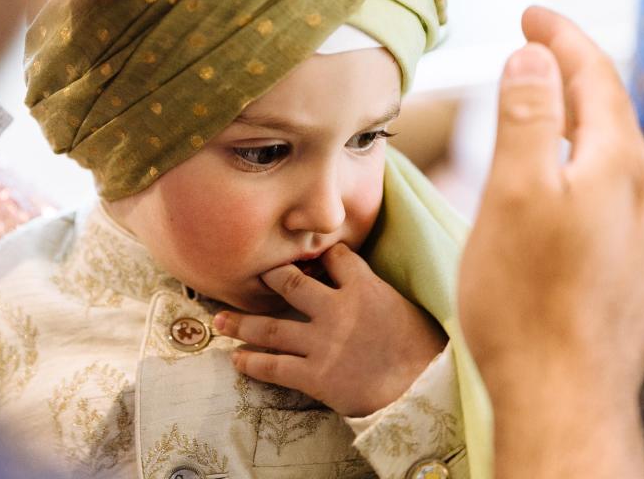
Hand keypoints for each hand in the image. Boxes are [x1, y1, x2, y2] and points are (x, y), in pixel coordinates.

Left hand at [214, 243, 446, 416]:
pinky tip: (237, 360)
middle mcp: (336, 309)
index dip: (322, 255)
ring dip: (242, 323)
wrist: (423, 388)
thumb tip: (363, 281)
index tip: (311, 256)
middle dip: (269, 277)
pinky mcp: (315, 375)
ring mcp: (322, 343)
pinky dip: (253, 363)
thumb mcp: (404, 304)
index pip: (335, 257)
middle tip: (252, 275)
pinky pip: (275, 367)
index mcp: (363, 287)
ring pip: (271, 327)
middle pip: (290, 283)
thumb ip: (377, 289)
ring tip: (219, 320)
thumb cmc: (423, 348)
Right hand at [459, 7, 643, 476]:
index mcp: (616, 166)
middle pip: (610, 114)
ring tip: (543, 114)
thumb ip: (525, 118)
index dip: (561, 37)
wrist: (565, 397)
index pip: (594, 77)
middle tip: (532, 53)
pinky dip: (585, 172)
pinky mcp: (638, 274)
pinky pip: (615, 201)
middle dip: (572, 75)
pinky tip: (564, 193)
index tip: (533, 14)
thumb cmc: (525, 300)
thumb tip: (533, 57)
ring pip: (614, 159)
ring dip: (579, 124)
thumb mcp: (512, 195)